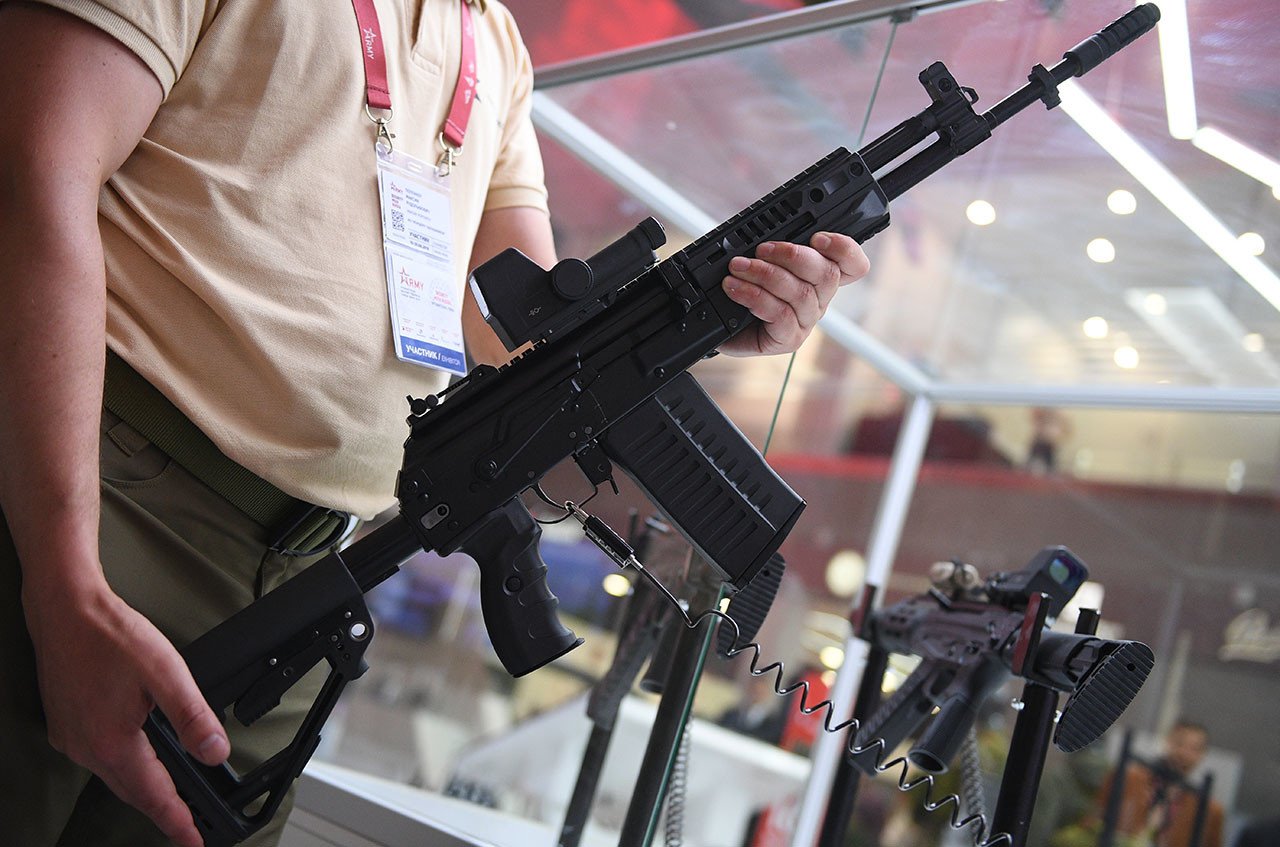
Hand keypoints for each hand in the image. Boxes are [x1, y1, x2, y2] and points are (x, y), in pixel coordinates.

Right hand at [23, 579, 228, 846]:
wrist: (66, 610)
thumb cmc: (111, 636)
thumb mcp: (165, 673)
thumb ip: (193, 717)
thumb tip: (215, 752)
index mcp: (113, 743)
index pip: (154, 796)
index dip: (177, 821)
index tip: (194, 842)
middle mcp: (87, 749)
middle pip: (133, 793)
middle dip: (163, 811)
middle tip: (188, 827)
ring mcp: (73, 739)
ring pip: (115, 777)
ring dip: (143, 790)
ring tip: (170, 799)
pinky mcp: (67, 726)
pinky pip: (99, 760)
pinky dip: (123, 768)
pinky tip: (137, 760)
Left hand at [718, 232, 868, 356]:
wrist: (719, 328)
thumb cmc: (743, 293)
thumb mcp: (758, 263)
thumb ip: (772, 248)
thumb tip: (765, 233)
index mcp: (819, 276)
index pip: (852, 264)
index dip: (844, 248)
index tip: (818, 237)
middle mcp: (819, 299)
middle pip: (828, 274)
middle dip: (792, 255)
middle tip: (761, 249)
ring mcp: (806, 321)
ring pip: (801, 293)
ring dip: (765, 274)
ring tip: (738, 267)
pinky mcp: (789, 339)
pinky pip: (781, 315)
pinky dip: (755, 297)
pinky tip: (735, 289)